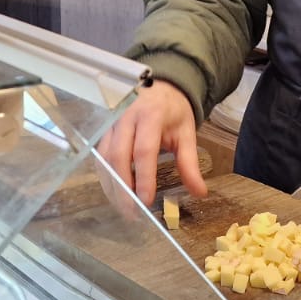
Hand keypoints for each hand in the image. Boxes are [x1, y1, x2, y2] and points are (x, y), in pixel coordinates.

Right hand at [96, 80, 206, 205]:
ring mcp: (111, 123)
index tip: (146, 201)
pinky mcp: (104, 130)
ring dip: (112, 185)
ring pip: (105, 158)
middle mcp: (126, 118)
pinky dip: (106, 177)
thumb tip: (200, 193)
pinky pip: (100, 156)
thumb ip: (190, 164)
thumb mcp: (186, 134)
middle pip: (119, 157)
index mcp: (151, 116)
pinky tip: (116, 192)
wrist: (160, 87)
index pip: (144, 150)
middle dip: (124, 187)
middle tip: (133, 212)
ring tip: (124, 207)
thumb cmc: (173, 112)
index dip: (144, 177)